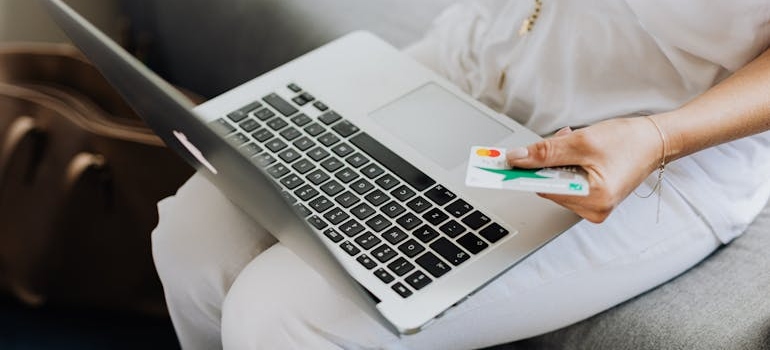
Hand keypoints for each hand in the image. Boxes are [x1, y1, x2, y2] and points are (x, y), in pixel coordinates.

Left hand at [506, 116, 665, 222]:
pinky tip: (580, 152)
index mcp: (594, 200)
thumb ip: (546, 152)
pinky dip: (566, 165)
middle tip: (563, 140)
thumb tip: (516, 158)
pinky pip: (566, 182)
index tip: (499, 167)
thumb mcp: (582, 141)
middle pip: (547, 186)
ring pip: (555, 182)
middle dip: (549, 161)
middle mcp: (593, 210)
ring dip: (558, 160)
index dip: (522, 173)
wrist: (655, 141)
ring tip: (577, 144)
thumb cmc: (628, 141)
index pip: (543, 188)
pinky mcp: (592, 200)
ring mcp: (593, 207)